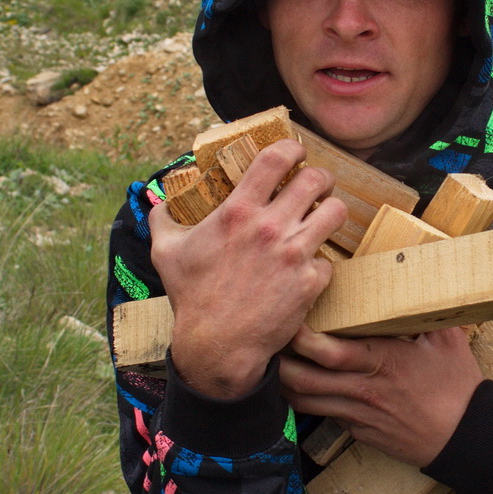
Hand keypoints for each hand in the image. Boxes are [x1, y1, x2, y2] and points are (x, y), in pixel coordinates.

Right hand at [149, 139, 346, 399]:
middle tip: (317, 184)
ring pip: (335, 212)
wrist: (217, 345)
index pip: (276, 158)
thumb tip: (157, 201)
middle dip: (321, 177)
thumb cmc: (191, 297)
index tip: (294, 152)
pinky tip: (309, 267)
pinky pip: (329, 259)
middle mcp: (270, 227)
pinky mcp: (311, 282)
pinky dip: (320, 262)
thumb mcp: (165, 252)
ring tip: (323, 217)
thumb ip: (162, 219)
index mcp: (237, 211)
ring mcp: (294, 255)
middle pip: (316, 179)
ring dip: (331, 211)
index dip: (291, 148)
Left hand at [279, 324, 483, 467]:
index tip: (290, 318)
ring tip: (272, 364)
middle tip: (267, 341)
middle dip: (278, 362)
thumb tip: (414, 277)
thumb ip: (424, 310)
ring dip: (284, 384)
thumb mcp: (448, 340)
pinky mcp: (360, 432)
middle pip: (304, 379)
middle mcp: (364, 390)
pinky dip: (307, 401)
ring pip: (306, 402)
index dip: (300, 337)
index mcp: (382, 361)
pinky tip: (300, 387)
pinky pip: (324, 415)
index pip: (327, 351)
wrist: (467, 438)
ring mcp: (359, 415)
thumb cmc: (458, 387)